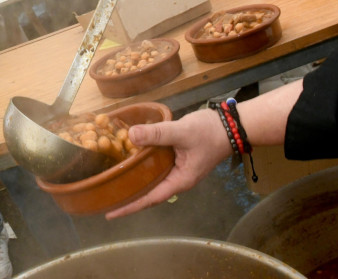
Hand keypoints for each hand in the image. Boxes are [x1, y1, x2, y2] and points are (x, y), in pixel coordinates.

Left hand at [104, 108, 232, 219]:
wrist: (232, 125)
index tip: (111, 213)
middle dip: (128, 198)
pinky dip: (142, 167)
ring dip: (134, 183)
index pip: (150, 199)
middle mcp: (177, 180)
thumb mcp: (182, 132)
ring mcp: (178, 170)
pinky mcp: (177, 159)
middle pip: (149, 193)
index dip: (130, 207)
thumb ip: (157, 133)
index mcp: (179, 181)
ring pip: (152, 181)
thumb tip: (131, 135)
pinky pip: (156, 168)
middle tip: (105, 199)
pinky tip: (130, 161)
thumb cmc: (209, 132)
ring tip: (112, 183)